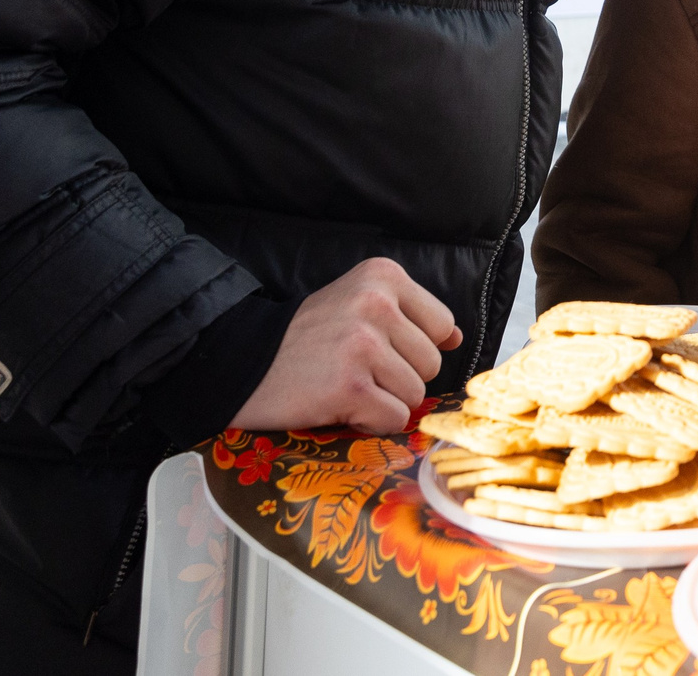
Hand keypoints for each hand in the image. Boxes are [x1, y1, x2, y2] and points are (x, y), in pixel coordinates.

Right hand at [232, 258, 461, 433]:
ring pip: (415, 394)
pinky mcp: (350, 385)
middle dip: (398, 378)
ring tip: (344, 386)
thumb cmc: (305, 338)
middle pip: (431, 364)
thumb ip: (409, 316)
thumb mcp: (358, 303)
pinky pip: (393, 418)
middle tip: (354, 370)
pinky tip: (338, 406)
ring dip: (383, 401)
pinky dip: (369, 422)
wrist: (241, 361)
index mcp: (383, 276)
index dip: (412, 348)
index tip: (376, 349)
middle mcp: (376, 303)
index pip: (441, 325)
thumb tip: (456, 337)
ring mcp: (363, 344)